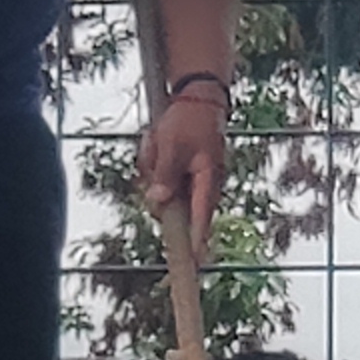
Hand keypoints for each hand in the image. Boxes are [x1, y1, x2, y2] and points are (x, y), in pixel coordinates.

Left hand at [136, 86, 228, 261]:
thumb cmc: (189, 120)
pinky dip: (152, 163)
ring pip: (162, 193)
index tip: (195, 263)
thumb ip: (165, 176)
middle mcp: (201, 187)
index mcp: (207, 182)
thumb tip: (158, 204)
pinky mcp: (181, 175)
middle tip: (155, 153)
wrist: (198, 96)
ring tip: (156, 143)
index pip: (201, 220)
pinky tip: (155, 144)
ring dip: (152, 169)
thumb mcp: (171, 146)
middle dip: (156, 187)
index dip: (196, 242)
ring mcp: (191, 182)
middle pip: (172, 207)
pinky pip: (159, 180)